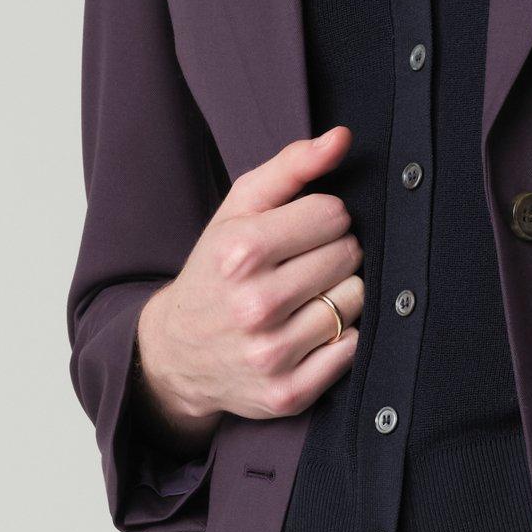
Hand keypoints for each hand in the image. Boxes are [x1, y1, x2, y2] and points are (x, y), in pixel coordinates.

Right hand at [136, 126, 369, 433]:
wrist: (176, 352)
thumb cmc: (216, 271)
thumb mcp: (237, 211)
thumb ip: (290, 168)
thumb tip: (342, 138)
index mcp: (240, 252)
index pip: (332, 214)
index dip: (325, 218)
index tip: (305, 230)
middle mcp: (254, 305)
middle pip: (348, 256)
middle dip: (334, 254)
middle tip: (305, 266)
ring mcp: (271, 354)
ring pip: (355, 302)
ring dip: (341, 295)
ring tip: (309, 297)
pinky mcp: (287, 393)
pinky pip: (351, 349)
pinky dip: (341, 337)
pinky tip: (312, 330)